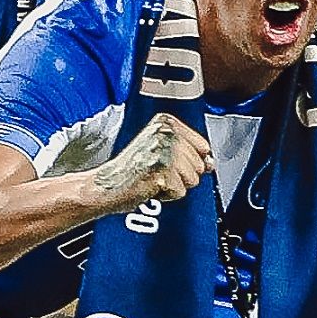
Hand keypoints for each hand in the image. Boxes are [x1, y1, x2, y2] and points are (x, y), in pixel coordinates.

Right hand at [89, 115, 211, 211]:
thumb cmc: (130, 170)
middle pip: (201, 164)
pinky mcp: (161, 172)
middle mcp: (165, 132)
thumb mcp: (161, 151)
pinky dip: (167, 195)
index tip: (165, 161)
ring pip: (193, 179)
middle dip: (182, 175)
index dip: (189, 161)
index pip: (204, 146)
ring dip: (175, 185)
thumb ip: (189, 153)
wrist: (105, 186)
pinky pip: (180, 192)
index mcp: (166, 122)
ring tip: (153, 178)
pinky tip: (149, 186)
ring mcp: (163, 151)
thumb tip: (211, 162)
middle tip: (156, 172)